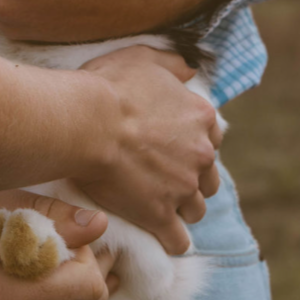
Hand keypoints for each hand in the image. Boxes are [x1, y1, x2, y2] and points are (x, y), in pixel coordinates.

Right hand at [76, 45, 221, 254]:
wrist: (87, 123)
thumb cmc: (110, 86)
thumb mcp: (144, 58)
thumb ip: (172, 63)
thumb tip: (190, 68)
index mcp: (200, 117)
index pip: (212, 136)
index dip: (194, 142)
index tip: (178, 147)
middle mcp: (200, 153)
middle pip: (208, 176)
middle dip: (193, 179)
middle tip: (168, 178)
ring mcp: (182, 187)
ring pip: (196, 208)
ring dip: (183, 207)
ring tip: (163, 206)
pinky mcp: (160, 215)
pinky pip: (177, 239)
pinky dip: (173, 241)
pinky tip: (165, 240)